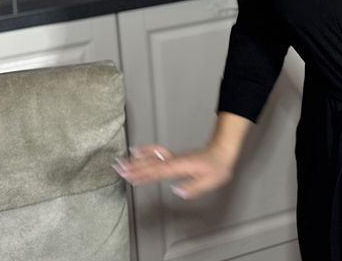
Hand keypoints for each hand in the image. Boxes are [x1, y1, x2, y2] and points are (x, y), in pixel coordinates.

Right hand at [112, 144, 234, 198]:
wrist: (223, 150)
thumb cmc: (217, 165)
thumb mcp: (210, 181)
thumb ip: (193, 187)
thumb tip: (177, 191)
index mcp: (180, 166)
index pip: (158, 172)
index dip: (143, 174)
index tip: (129, 177)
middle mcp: (174, 160)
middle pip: (151, 164)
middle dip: (134, 167)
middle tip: (118, 169)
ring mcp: (174, 158)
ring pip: (152, 158)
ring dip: (136, 160)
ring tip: (122, 161)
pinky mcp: (175, 157)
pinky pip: (157, 153)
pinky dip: (146, 152)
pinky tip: (138, 152)